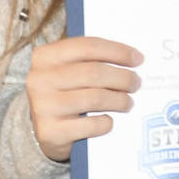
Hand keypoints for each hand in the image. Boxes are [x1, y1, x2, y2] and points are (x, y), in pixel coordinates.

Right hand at [28, 35, 141, 162]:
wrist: (41, 130)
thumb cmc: (64, 92)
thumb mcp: (69, 70)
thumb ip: (92, 60)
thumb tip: (133, 59)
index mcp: (45, 56)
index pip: (88, 46)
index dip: (118, 51)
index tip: (138, 59)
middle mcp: (40, 79)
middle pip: (94, 72)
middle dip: (123, 77)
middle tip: (136, 83)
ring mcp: (43, 107)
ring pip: (95, 98)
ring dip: (119, 100)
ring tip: (128, 102)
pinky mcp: (50, 132)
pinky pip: (90, 125)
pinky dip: (106, 122)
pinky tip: (110, 120)